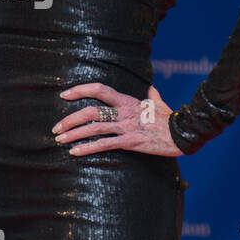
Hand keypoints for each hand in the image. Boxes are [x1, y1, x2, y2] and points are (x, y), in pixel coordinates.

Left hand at [52, 83, 181, 157]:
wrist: (183, 133)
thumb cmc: (170, 119)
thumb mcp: (159, 103)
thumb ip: (152, 94)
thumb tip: (151, 87)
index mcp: (127, 100)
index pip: (99, 90)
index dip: (80, 90)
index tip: (64, 95)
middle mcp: (124, 112)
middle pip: (91, 111)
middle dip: (70, 119)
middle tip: (56, 127)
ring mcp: (127, 127)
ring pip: (94, 129)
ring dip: (73, 134)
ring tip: (59, 140)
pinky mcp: (130, 142)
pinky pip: (104, 145)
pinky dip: (87, 148)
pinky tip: (75, 152)